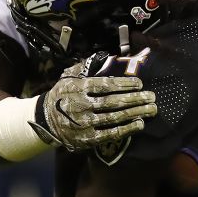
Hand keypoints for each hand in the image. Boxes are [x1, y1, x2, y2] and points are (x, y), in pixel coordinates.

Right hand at [31, 59, 156, 151]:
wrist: (45, 120)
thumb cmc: (63, 95)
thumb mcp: (68, 77)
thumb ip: (85, 67)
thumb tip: (106, 57)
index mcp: (78, 88)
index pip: (105, 85)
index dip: (124, 84)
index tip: (140, 83)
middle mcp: (81, 105)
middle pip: (113, 102)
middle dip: (135, 99)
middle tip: (152, 96)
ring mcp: (84, 124)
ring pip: (115, 118)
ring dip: (136, 113)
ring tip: (151, 109)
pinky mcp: (88, 139)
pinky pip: (110, 134)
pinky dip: (127, 129)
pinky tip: (139, 124)